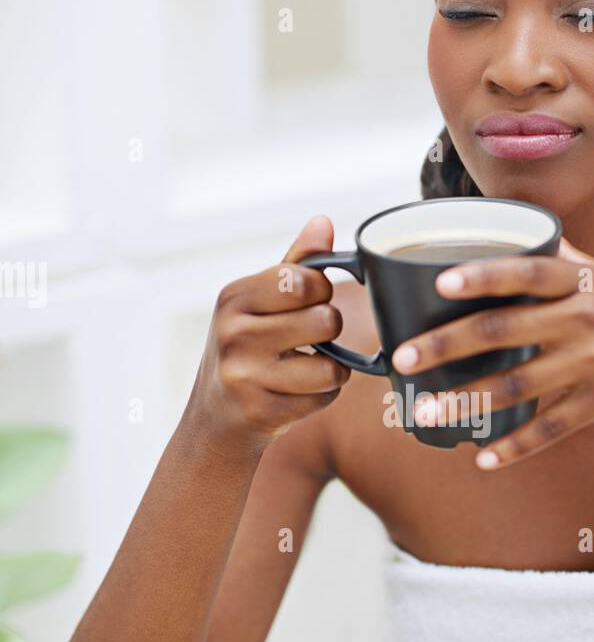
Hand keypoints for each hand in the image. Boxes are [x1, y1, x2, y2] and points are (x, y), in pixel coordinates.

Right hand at [189, 216, 350, 452]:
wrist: (214, 419)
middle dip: (330, 330)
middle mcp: (234, 333)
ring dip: (332, 369)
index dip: (322, 291)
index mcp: (234, 297)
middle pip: (326, 320)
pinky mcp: (260, 411)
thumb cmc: (246, 349)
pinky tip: (296, 392)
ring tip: (307, 367)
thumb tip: (324, 222)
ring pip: (332, 366)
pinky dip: (322, 396)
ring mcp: (245, 375)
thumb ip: (295, 264)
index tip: (310, 301)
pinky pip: (325, 397)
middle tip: (311, 338)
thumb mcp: (258, 303)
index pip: (304, 281)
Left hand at [390, 238, 593, 468]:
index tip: (439, 282)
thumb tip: (523, 230)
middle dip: (445, 345)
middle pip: (503, 330)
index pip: (525, 270)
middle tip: (402, 357)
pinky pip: (549, 429)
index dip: (482, 275)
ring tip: (424, 413)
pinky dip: (515, 447)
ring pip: (516, 385)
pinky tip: (483, 458)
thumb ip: (565, 259)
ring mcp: (593, 363)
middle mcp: (584, 318)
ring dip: (465, 402)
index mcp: (582, 281)